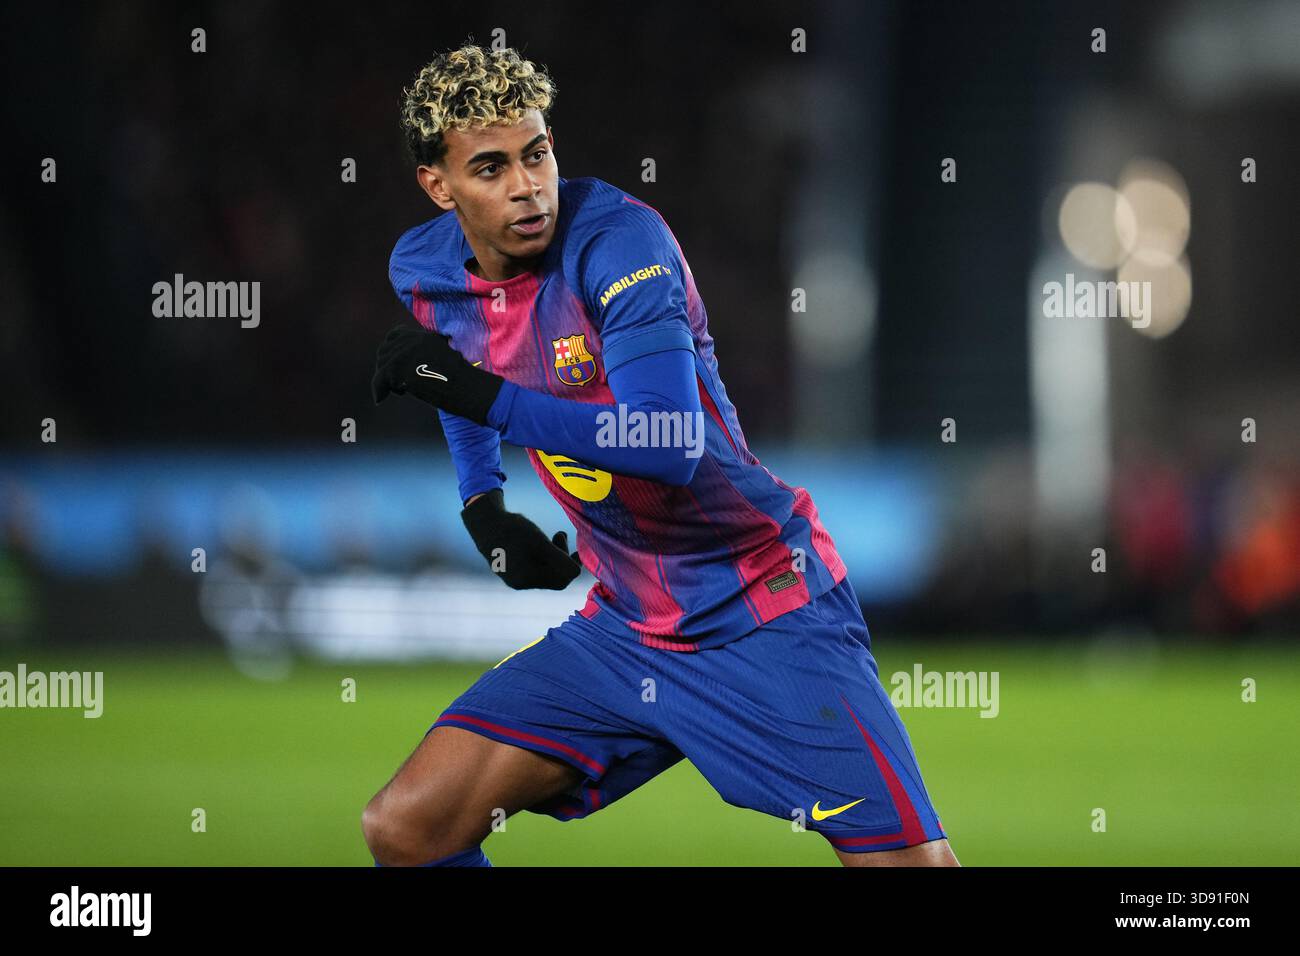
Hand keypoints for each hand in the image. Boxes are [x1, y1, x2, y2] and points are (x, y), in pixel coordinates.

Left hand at [371, 323, 503, 424]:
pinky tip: (381, 400)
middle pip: (385, 351)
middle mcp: (411, 341)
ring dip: (387, 381)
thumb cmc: (463, 382)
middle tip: (397, 384)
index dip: (391, 350)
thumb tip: (409, 367)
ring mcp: (404, 353)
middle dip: (387, 368)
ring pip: (382, 366)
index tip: (394, 364)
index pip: (396, 335)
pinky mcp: (398, 368)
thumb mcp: (445, 360)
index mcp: (423, 336)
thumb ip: (427, 356)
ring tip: (402, 391)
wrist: (468, 389)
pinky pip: (379, 380)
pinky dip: (379, 390)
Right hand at [461, 489, 581, 589]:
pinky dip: (543, 555)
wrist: (485, 522)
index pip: (562, 580)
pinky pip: (534, 568)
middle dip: (562, 557)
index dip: (572, 565)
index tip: (576, 548)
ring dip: (554, 554)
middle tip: (561, 534)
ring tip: (556, 534)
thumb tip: (577, 573)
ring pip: (544, 571)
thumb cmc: (513, 530)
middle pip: (553, 577)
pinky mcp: (511, 570)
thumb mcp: (540, 542)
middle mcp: (521, 583)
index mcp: (528, 579)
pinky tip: (542, 540)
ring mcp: (514, 578)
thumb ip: (559, 559)